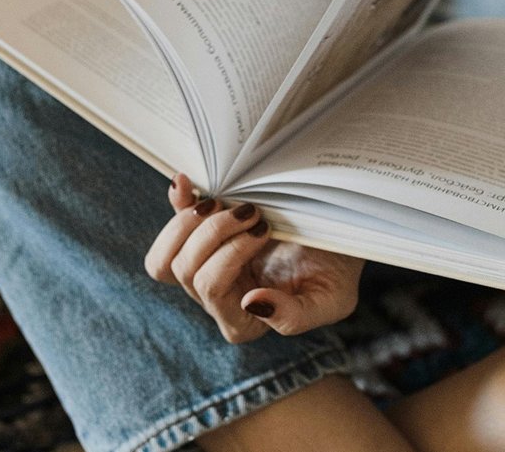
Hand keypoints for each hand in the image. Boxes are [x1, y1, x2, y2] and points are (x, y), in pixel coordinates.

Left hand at [144, 174, 364, 342]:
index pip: (212, 289)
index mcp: (243, 321)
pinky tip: (183, 183)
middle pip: (185, 270)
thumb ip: (295, 316)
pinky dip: (175, 205)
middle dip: (216, 232)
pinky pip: (170, 232)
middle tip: (253, 211)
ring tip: (227, 204)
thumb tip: (250, 302)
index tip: (266, 228)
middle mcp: (217, 299)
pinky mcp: (201, 239)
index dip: (231, 254)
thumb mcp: (332, 299)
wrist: (338, 235)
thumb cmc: (336, 269)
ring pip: (166, 258)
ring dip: (191, 222)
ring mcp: (205, 269)